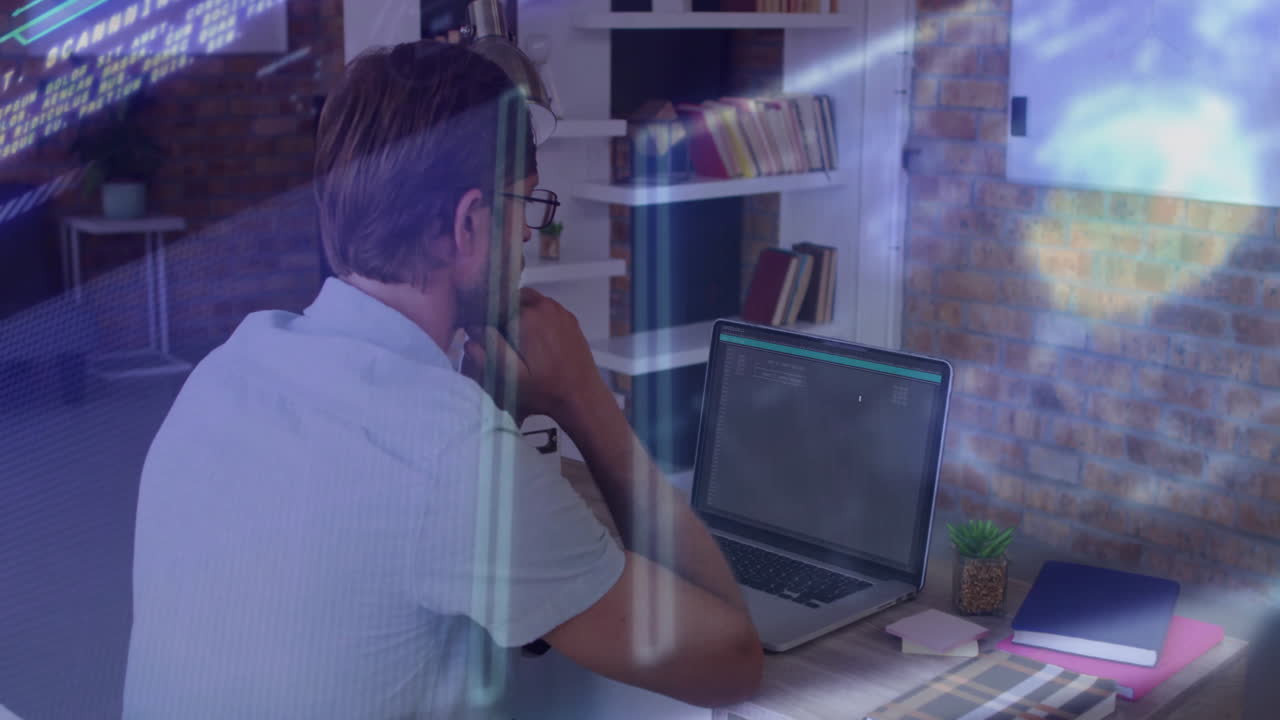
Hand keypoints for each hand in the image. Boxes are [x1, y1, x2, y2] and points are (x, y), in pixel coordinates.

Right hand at [461, 288, 607, 425]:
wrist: (582, 397)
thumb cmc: (545, 390)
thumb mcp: (510, 377)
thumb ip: (489, 350)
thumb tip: (472, 329)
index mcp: (526, 317)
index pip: (494, 303)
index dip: (485, 317)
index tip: (484, 334)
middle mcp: (543, 307)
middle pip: (511, 299)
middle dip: (503, 315)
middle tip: (503, 341)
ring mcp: (559, 311)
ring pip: (528, 301)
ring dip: (519, 315)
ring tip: (519, 343)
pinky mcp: (569, 319)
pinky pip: (545, 309)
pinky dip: (537, 318)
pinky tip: (537, 342)